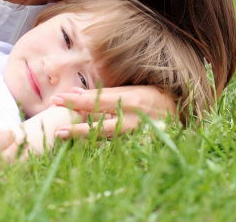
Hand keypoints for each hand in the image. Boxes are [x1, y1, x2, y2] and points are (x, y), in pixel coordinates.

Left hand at [49, 85, 174, 138]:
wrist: (178, 112)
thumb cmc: (152, 96)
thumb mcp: (130, 90)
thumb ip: (104, 94)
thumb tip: (77, 93)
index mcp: (130, 100)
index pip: (98, 100)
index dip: (76, 100)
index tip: (56, 99)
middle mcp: (132, 119)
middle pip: (100, 124)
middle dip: (77, 127)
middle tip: (57, 129)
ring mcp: (134, 135)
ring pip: (106, 137)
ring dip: (84, 137)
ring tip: (63, 136)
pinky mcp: (136, 145)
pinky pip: (113, 145)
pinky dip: (98, 144)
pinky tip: (82, 145)